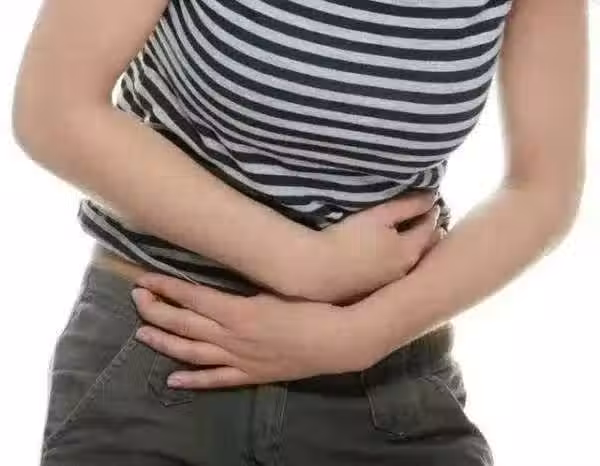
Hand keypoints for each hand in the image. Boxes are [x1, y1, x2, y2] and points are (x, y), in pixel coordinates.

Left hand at [131, 273, 386, 388]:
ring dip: (164, 342)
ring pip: (191, 352)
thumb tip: (214, 286)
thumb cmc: (310, 308)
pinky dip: (192, 381)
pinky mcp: (249, 375)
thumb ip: (240, 294)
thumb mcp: (273, 291)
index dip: (164, 287)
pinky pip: (215, 380)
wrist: (335, 341)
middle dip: (156, 310)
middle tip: (137, 298)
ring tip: (142, 333)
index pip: (191, 296)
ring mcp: (238, 358)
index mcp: (238, 310)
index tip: (143, 279)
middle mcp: (231, 336)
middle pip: (184, 323)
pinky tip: (172, 379)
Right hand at [299, 190, 445, 303]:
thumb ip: (408, 205)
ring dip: (414, 246)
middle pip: (424, 247)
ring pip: (410, 260)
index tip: (431, 199)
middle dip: (428, 231)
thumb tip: (432, 197)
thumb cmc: (348, 237)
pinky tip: (387, 253)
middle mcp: (405, 269)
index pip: (430, 227)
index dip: (431, 211)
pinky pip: (394, 270)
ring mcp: (390, 283)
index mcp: (410, 250)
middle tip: (427, 216)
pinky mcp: (374, 289)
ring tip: (409, 232)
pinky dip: (398, 258)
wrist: (318, 269)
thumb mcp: (380, 215)